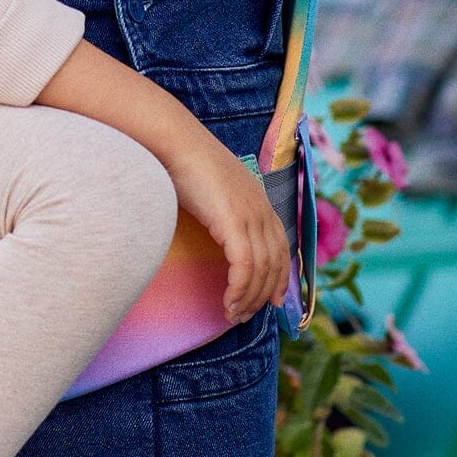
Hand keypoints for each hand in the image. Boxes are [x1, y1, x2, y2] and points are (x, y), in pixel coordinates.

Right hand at [166, 132, 289, 323]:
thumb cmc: (186, 162)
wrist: (175, 141)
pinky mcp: (233, 221)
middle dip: (264, 294)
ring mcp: (249, 214)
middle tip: (246, 316)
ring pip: (261, 269)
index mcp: (259, 200)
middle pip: (275, 263)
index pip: (282, 246)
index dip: (281, 276)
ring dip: (249, 298)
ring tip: (233, 315)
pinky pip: (244, 266)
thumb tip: (218, 228)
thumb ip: (224, 208)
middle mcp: (261, 208)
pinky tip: (228, 302)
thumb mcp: (214, 188)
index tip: (272, 300)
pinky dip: (238, 289)